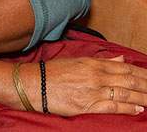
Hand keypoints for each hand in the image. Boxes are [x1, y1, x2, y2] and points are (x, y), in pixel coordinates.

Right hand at [27, 56, 146, 115]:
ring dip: (143, 97)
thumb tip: (121, 58)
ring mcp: (93, 91)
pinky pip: (113, 107)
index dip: (142, 73)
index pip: (126, 67)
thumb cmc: (52, 72)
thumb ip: (101, 61)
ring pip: (125, 93)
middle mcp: (96, 76)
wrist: (32, 84)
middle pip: (130, 80)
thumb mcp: (77, 61)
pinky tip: (138, 109)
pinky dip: (128, 108)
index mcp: (93, 63)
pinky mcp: (87, 105)